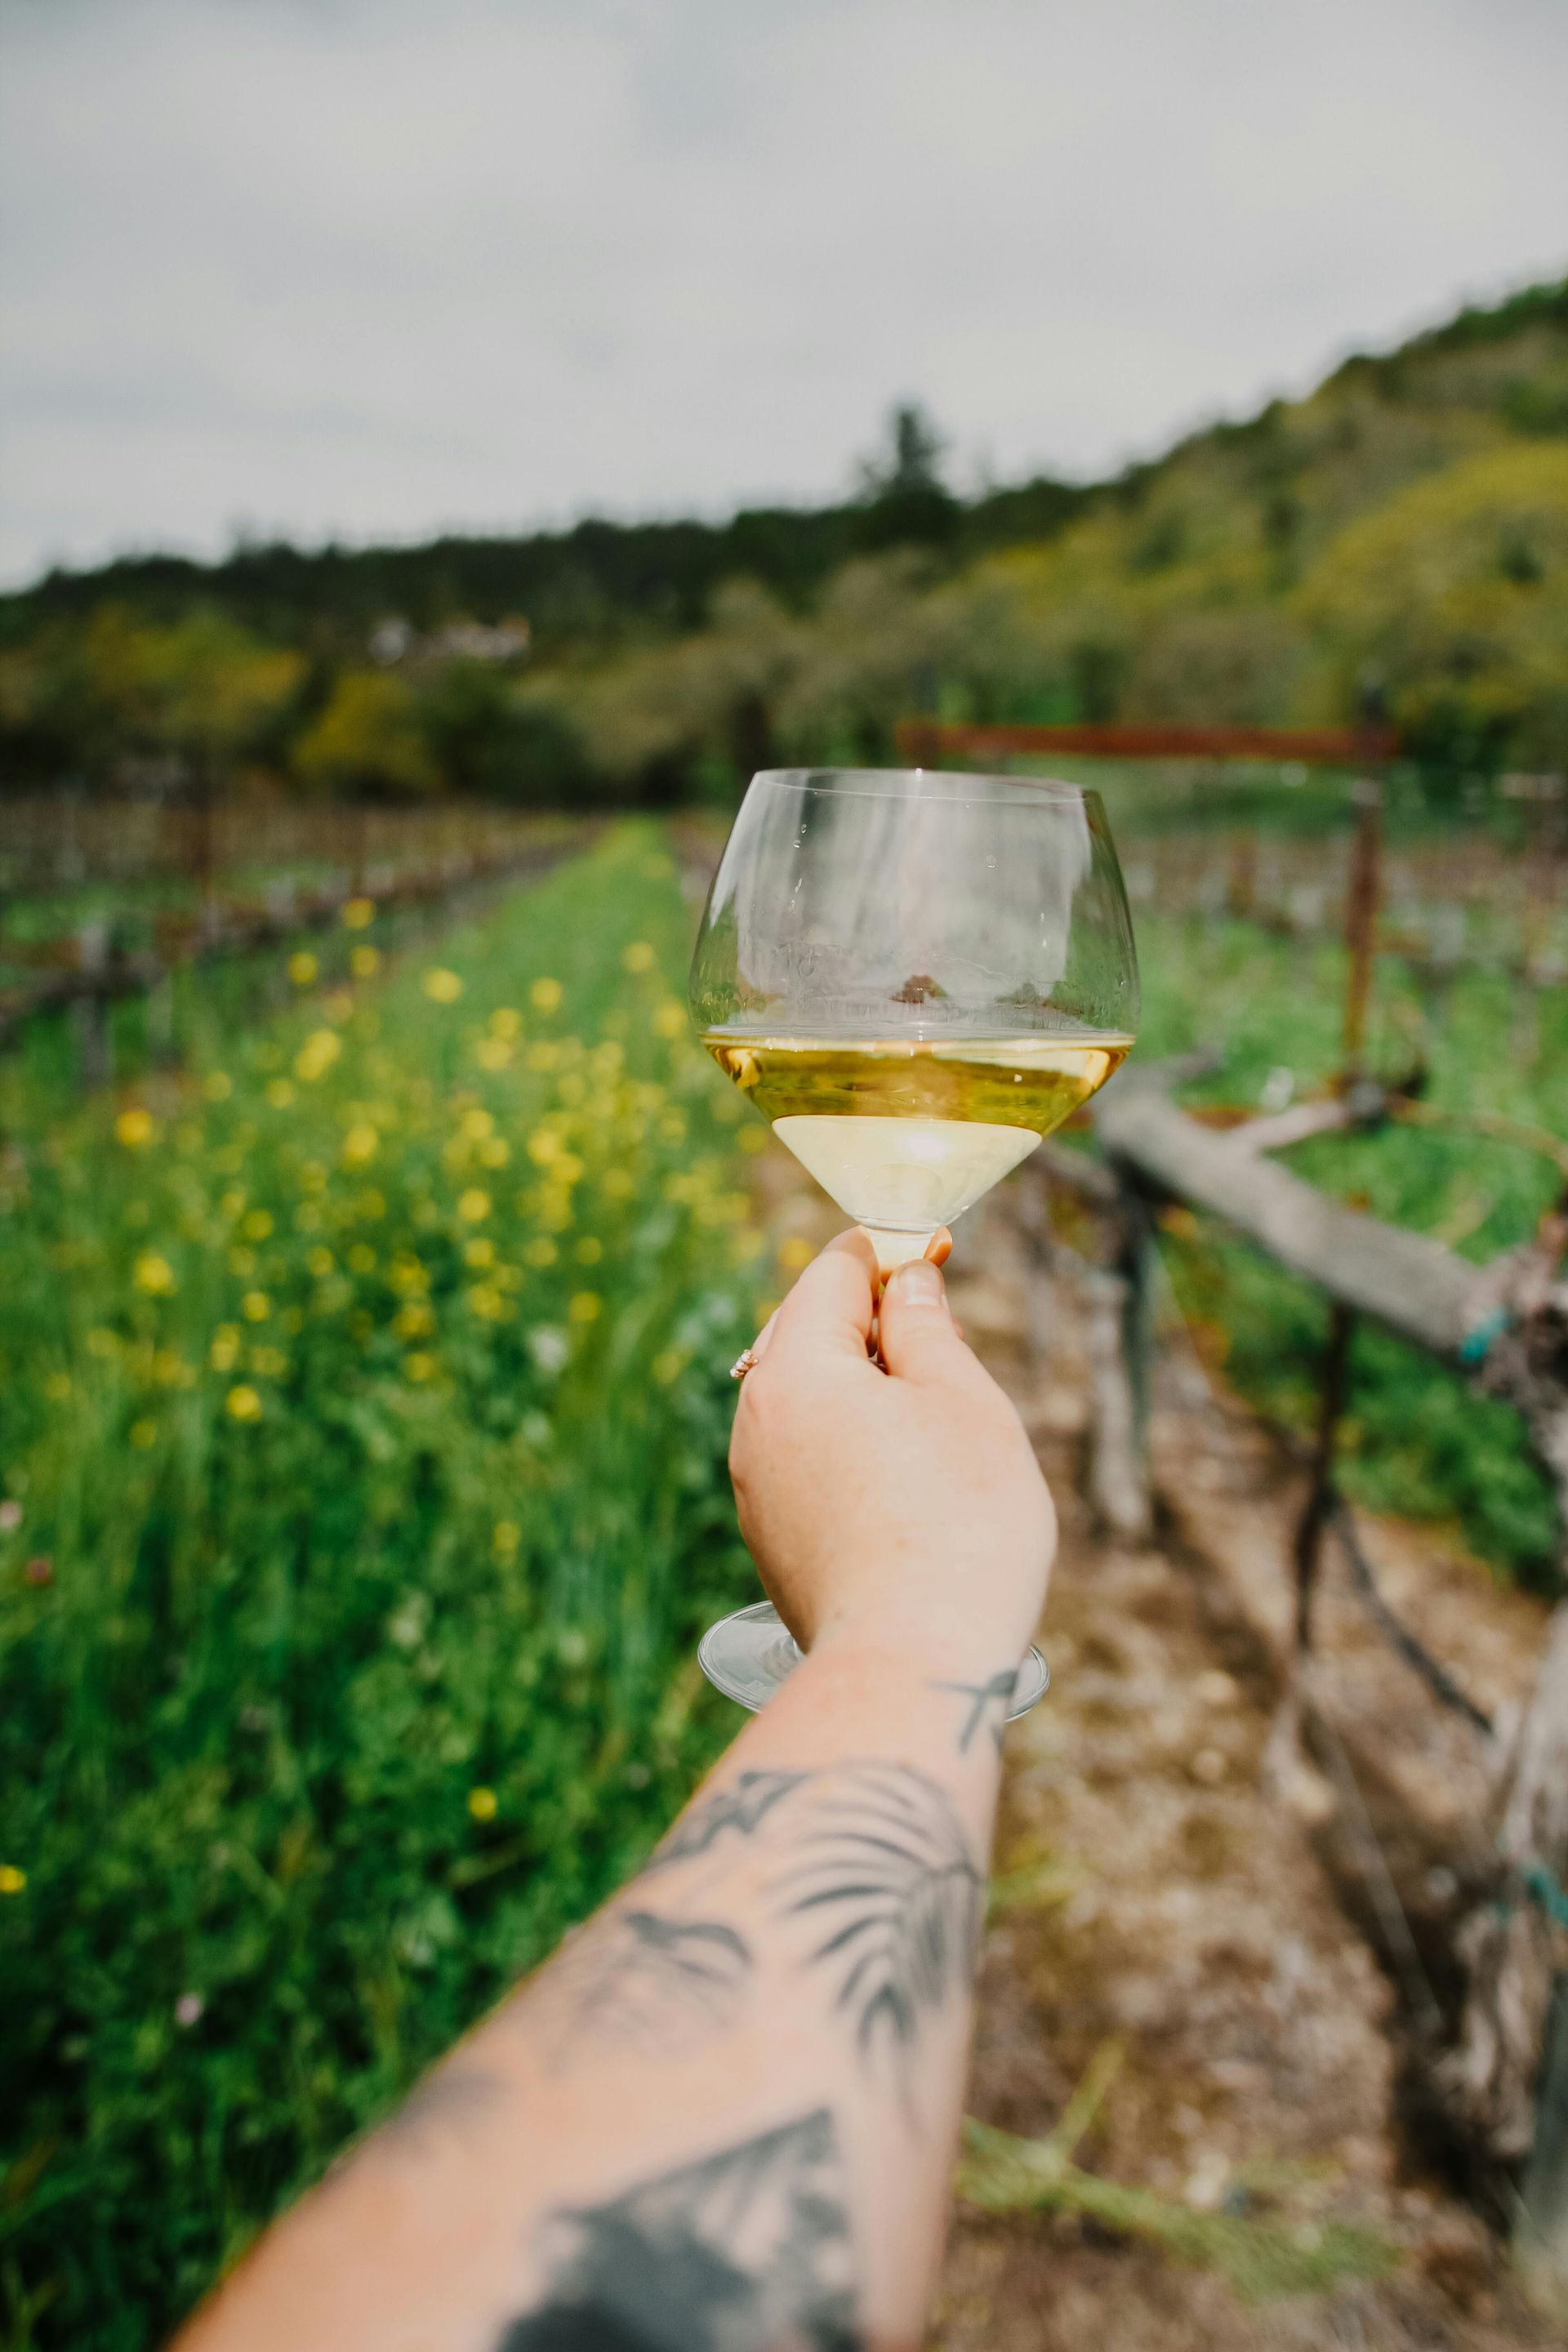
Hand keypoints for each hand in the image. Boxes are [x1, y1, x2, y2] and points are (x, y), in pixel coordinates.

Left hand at [729, 1229, 1054, 1674]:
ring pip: (808, 1403)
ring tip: (936, 1429)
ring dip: (864, 1394)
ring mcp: (755, 1487)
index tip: (939, 1254)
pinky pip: (807, 1463)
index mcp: (795, 1369)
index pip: (832, 1272)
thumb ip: (926, 1326)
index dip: (889, 1253)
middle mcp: (755, 1422)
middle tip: (946, 1343)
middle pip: (808, 1335)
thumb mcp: (961, 1401)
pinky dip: (851, 1450)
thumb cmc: (956, 1525)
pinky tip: (907, 1487)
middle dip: (874, 1326)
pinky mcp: (771, 1542)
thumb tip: (904, 1281)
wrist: (913, 1667)